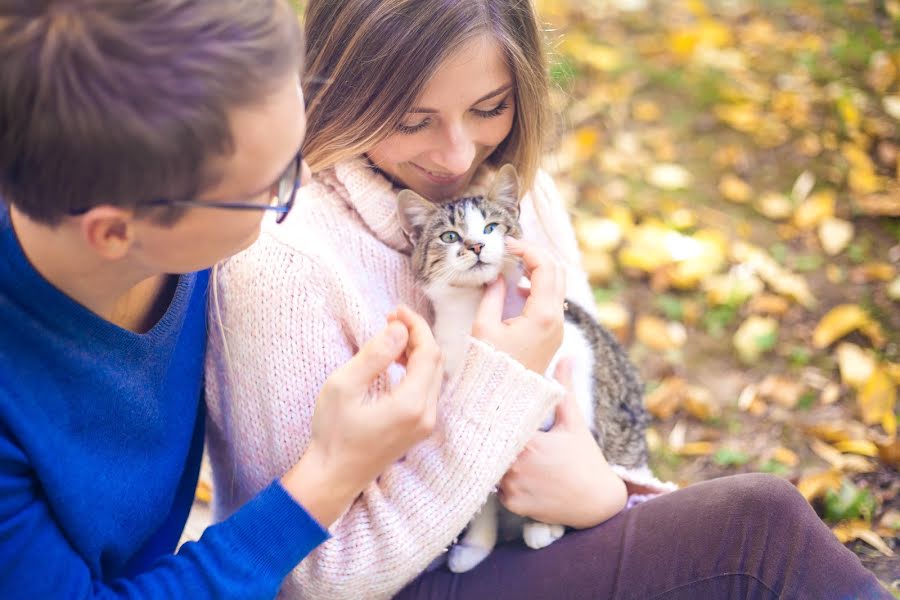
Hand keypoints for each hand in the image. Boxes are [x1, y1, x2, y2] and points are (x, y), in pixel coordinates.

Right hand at [281, 305, 442, 525]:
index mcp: (411, 404)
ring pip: (434, 375)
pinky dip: (416, 369)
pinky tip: (395, 362)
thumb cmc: (332, 433)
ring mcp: (426, 425)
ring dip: (417, 352)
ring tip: (390, 337)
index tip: (395, 310)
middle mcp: (427, 415)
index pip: (428, 352)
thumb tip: (400, 329)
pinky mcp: (419, 430)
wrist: (332, 477)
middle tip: (391, 320)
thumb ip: (374, 355)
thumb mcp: (344, 386)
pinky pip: (427, 390)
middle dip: (417, 336)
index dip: (416, 326)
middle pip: (436, 362)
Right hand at [472, 238, 564, 372]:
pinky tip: (517, 289)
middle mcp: (557, 320)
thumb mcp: (484, 327)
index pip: (544, 266)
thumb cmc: (490, 367)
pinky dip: (538, 286)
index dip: (526, 249)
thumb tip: (497, 276)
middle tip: (512, 250)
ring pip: (557, 285)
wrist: (504, 400)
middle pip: (557, 271)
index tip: (506, 244)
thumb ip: (492, 295)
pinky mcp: (553, 335)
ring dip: (538, 270)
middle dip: (536, 255)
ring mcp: (558, 328)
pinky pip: (552, 301)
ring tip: (512, 265)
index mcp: (543, 314)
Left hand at [498, 360, 626, 528]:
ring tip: (504, 452)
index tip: (491, 410)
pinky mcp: (514, 505)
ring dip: (497, 461)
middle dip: (492, 439)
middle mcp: (516, 466)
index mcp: (529, 442)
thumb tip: (566, 357)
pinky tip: (519, 476)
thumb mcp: (574, 422)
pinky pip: (498, 489)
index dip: (494, 417)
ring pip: (492, 467)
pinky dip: (504, 483)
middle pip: (491, 446)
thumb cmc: (587, 459)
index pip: (497, 424)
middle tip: (490, 430)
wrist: (599, 503)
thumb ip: (565, 388)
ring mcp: (514, 488)